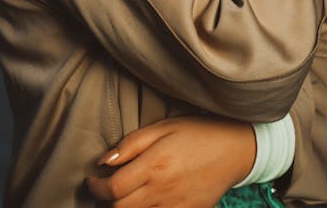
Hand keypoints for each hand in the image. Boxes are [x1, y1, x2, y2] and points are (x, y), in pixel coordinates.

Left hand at [87, 115, 255, 206]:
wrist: (234, 149)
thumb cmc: (196, 132)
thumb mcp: (163, 127)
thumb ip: (131, 144)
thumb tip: (103, 161)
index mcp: (154, 165)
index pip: (113, 188)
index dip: (95, 187)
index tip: (91, 179)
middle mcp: (163, 191)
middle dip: (105, 201)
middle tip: (103, 188)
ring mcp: (176, 207)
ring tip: (122, 194)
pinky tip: (144, 201)